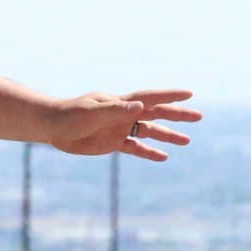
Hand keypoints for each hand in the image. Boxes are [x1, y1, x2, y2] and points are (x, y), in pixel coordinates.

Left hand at [49, 89, 201, 161]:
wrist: (52, 127)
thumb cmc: (70, 115)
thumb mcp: (93, 112)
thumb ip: (116, 110)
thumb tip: (140, 107)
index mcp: (120, 103)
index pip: (149, 97)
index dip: (169, 95)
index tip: (190, 93)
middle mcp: (123, 114)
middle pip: (156, 114)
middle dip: (177, 115)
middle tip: (199, 116)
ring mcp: (119, 128)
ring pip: (149, 132)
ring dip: (167, 136)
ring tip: (187, 141)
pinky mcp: (112, 143)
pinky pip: (135, 148)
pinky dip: (149, 152)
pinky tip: (164, 157)